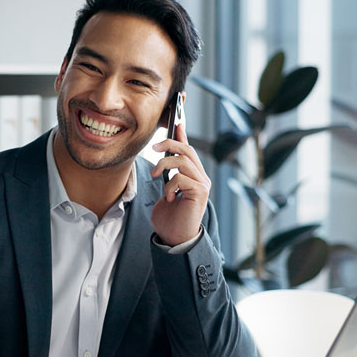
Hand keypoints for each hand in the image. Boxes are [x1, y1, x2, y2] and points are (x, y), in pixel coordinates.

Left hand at [150, 123, 211, 245]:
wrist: (174, 238)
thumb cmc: (169, 217)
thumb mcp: (165, 190)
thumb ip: (167, 175)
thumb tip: (162, 158)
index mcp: (193, 175)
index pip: (188, 148)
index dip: (182, 133)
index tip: (175, 118)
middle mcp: (201, 177)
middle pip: (187, 149)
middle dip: (169, 143)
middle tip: (154, 147)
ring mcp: (202, 184)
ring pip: (183, 160)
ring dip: (164, 165)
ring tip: (155, 177)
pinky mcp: (200, 193)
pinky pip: (181, 178)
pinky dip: (170, 186)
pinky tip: (169, 198)